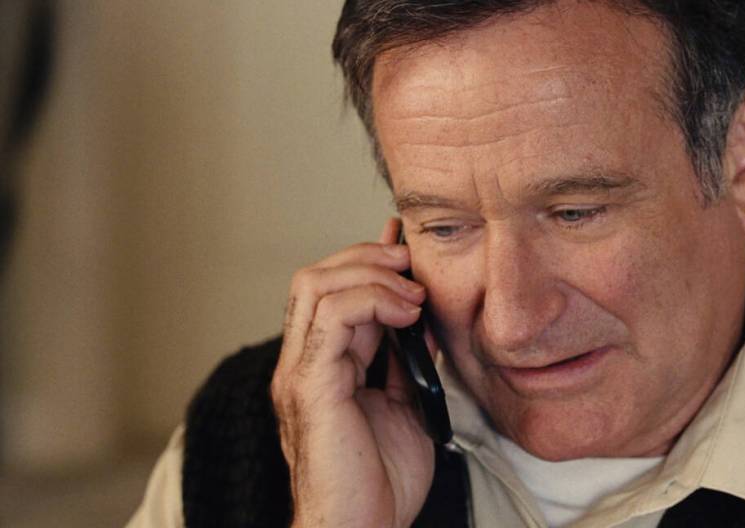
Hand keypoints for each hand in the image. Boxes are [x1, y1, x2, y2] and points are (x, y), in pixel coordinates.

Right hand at [270, 218, 434, 527]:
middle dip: (367, 258)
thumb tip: (423, 315)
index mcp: (321, 367)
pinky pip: (329, 319)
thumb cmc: (381, 482)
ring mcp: (300, 373)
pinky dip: (370, 301)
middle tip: (411, 265)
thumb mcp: (406, 404)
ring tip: (412, 290)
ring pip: (315, 286)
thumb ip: (407, 359)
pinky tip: (406, 313)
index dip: (368, 263)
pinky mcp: (310, 387)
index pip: (330, 292)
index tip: (407, 249)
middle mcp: (302, 363)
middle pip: (314, 277)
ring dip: (371, 274)